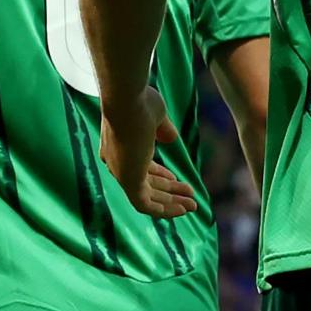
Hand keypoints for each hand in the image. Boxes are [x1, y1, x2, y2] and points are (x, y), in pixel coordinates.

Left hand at [98, 90, 199, 219]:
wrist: (127, 100)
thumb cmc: (139, 102)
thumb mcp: (156, 115)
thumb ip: (163, 129)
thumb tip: (171, 138)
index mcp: (119, 146)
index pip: (140, 167)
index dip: (159, 175)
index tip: (175, 178)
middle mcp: (117, 162)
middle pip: (146, 183)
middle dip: (170, 191)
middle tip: (190, 195)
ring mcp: (121, 172)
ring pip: (148, 196)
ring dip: (171, 203)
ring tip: (193, 206)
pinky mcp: (128, 181)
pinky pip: (145, 205)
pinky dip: (164, 210)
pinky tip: (183, 209)